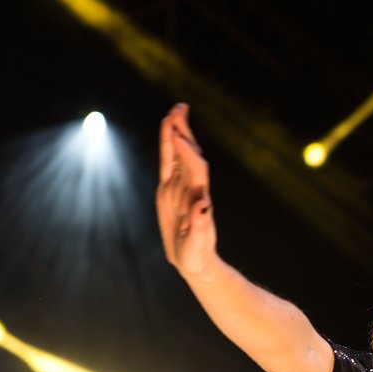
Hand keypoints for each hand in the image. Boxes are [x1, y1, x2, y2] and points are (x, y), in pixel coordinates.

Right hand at [157, 103, 216, 275]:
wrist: (196, 262)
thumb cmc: (197, 256)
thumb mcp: (197, 245)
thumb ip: (200, 225)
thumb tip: (203, 205)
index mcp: (197, 198)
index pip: (194, 169)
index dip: (187, 152)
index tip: (179, 134)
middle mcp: (191, 189)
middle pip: (189, 154)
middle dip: (184, 132)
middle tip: (180, 108)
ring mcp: (181, 188)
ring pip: (179, 155)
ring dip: (177, 133)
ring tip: (175, 111)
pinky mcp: (170, 192)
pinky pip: (169, 164)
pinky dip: (169, 148)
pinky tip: (169, 133)